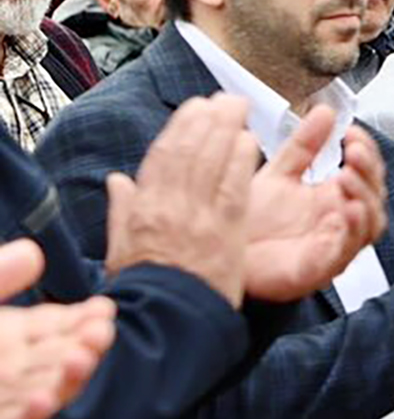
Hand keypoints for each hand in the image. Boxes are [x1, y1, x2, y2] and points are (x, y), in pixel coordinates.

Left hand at [0, 239, 117, 418]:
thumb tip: (34, 251)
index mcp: (7, 335)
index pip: (55, 326)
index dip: (81, 318)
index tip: (104, 307)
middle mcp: (10, 367)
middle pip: (59, 357)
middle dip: (84, 344)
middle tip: (101, 329)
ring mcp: (4, 399)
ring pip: (46, 391)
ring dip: (69, 378)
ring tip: (82, 358)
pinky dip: (31, 418)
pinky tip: (44, 401)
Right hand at [104, 95, 258, 306]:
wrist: (168, 318)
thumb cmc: (146, 286)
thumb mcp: (121, 247)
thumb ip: (121, 210)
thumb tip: (117, 180)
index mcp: (143, 207)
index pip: (162, 157)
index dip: (180, 129)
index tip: (194, 109)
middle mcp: (169, 206)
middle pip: (189, 151)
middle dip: (207, 120)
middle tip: (223, 99)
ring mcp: (199, 216)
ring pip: (211, 162)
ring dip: (226, 129)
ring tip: (238, 108)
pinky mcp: (226, 231)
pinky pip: (234, 187)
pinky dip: (240, 161)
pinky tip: (250, 141)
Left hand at [239, 108, 388, 301]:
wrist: (218, 251)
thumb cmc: (251, 222)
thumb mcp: (279, 173)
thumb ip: (305, 145)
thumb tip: (327, 111)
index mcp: (333, 199)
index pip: (366, 173)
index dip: (366, 152)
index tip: (351, 132)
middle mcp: (339, 222)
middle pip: (375, 197)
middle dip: (369, 172)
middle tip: (353, 151)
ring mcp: (333, 245)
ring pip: (370, 225)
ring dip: (364, 199)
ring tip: (346, 176)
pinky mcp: (320, 268)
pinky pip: (347, 251)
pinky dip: (351, 230)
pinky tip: (345, 210)